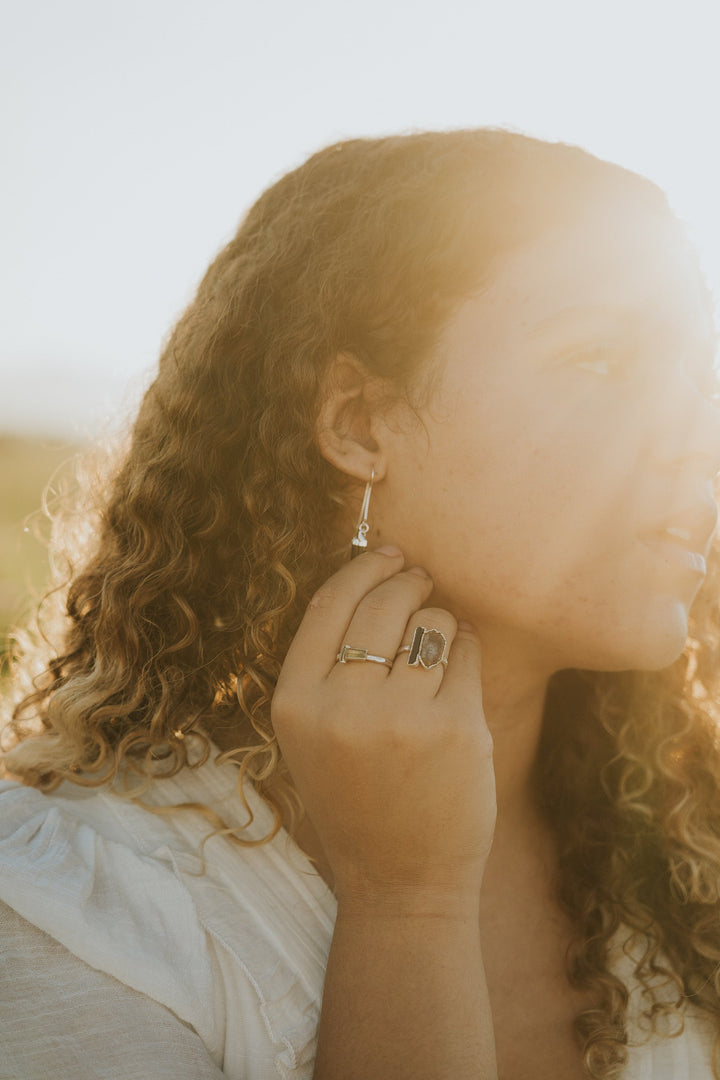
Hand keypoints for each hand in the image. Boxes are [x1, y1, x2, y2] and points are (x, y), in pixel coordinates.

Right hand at [271, 547, 495, 914]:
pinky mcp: (457, 728)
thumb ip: (327, 667)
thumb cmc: (357, 801)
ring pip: (431, 623)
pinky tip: (459, 660)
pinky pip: (465, 653)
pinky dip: (465, 646)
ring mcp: (402, 717)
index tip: (386, 554)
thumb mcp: (312, 736)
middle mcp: (342, 706)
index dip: (361, 568)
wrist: (401, 883)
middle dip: (408, 581)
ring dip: (440, 620)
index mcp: (295, 704)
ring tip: (437, 643)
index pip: (328, 603)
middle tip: (420, 580)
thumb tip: (375, 577)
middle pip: (382, 603)